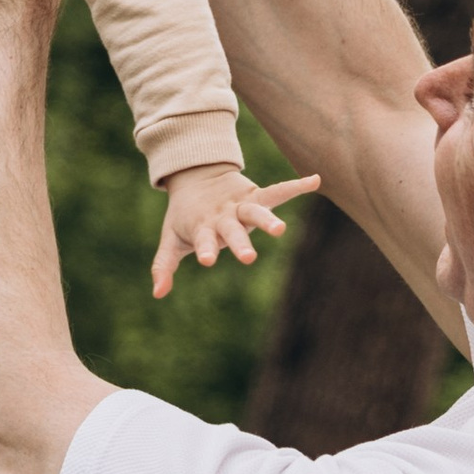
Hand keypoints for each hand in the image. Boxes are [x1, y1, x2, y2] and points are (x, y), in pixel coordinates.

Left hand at [152, 158, 318, 300]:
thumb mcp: (171, 240)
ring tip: (281, 231)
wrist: (194, 177)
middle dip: (240, 242)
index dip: (205, 249)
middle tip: (248, 258)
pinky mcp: (255, 195)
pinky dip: (295, 186)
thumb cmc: (185, 218)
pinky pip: (277, 191)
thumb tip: (157, 295)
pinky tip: (316, 180)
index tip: (207, 260)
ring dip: (267, 220)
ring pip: (255, 211)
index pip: (203, 240)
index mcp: (202, 228)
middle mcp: (223, 216)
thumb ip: (164, 266)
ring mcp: (240, 205)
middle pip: (232, 229)